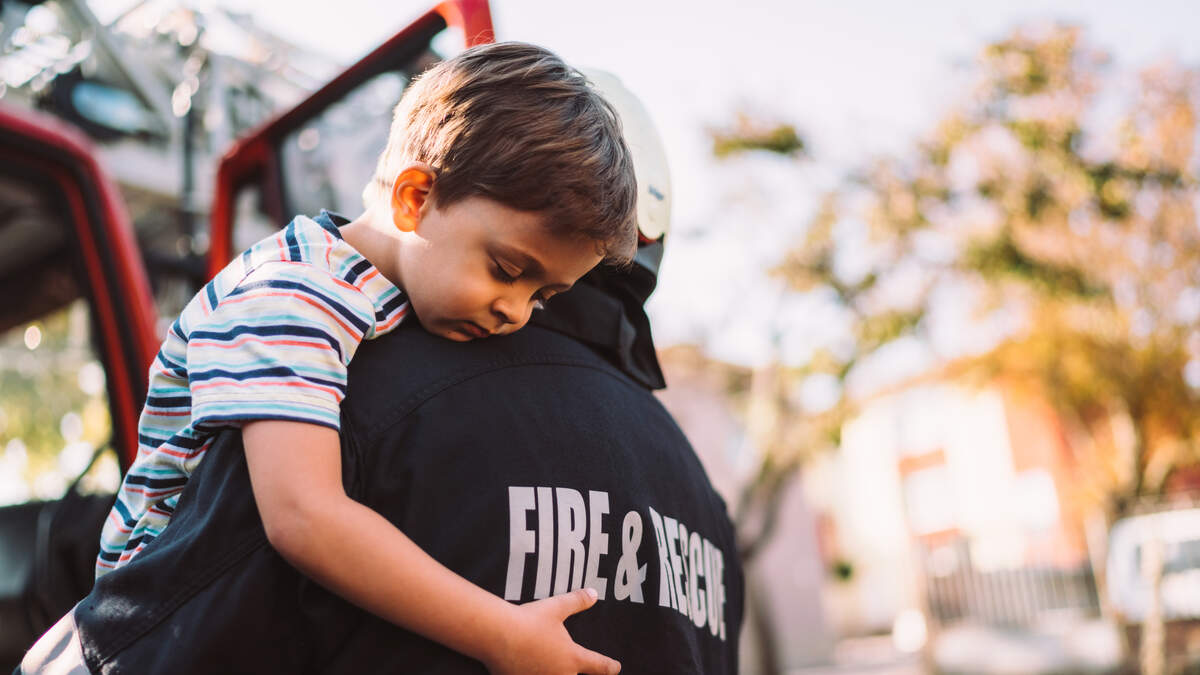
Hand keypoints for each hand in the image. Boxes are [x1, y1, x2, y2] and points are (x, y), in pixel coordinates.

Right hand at [485, 588, 620, 674]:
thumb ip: (577, 601)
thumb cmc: (530, 621)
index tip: (616, 667)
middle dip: (575, 671)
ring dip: (556, 673)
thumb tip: (594, 594)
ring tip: (548, 666)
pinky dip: (534, 674)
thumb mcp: (557, 607)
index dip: (610, 667)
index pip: (599, 666)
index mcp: (573, 658)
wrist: (498, 635)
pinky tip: (528, 669)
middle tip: (575, 665)